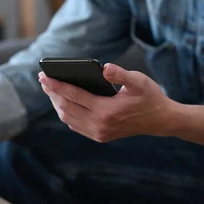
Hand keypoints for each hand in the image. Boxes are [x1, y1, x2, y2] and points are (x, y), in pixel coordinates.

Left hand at [39, 63, 176, 142]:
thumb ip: (121, 74)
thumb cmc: (150, 97)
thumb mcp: (139, 81)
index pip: (74, 96)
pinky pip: (74, 124)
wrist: (161, 121)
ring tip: (49, 87)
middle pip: (66, 107)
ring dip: (56, 102)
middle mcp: (99, 125)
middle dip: (52, 92)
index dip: (57, 85)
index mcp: (106, 111)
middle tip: (43, 78)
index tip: (44, 75)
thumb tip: (104, 67)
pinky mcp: (99, 136)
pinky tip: (62, 100)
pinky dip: (65, 112)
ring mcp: (98, 133)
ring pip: (67, 117)